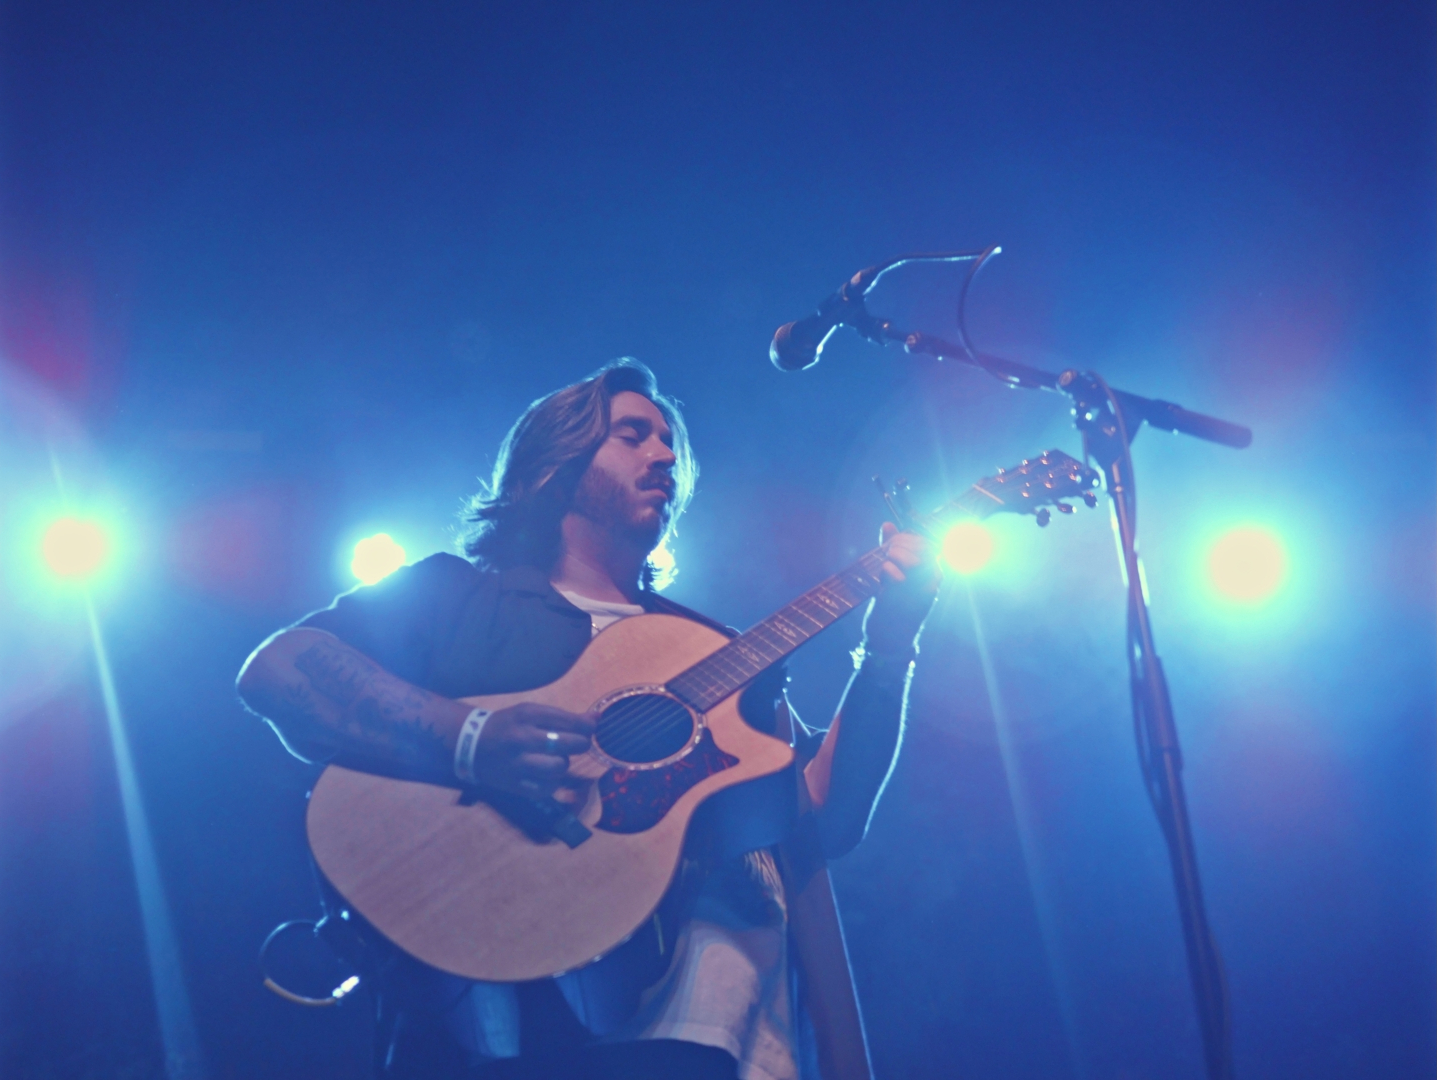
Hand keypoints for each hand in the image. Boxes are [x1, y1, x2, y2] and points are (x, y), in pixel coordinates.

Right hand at [471, 702, 596, 796]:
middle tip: (575, 744)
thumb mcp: (531, 712)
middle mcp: (524, 737)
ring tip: (554, 759)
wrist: (470, 744)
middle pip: (571, 744)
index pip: (572, 721)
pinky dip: (551, 783)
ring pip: (561, 767)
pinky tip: (543, 774)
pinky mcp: (515, 784)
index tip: (588, 728)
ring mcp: (519, 763)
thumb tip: (597, 718)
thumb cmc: (507, 725)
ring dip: (563, 763)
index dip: (587, 727)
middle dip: (580, 744)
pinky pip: (548, 788)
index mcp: (529, 714)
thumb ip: (563, 717)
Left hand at [862, 523, 940, 654]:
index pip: (925, 542)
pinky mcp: (908, 601)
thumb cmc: (893, 602)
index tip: (890, 545)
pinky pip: (897, 575)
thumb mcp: (893, 571)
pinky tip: (883, 579)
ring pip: (911, 559)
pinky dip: (886, 572)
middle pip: (920, 547)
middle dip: (897, 545)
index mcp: (932, 570)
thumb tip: (888, 524)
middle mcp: (933, 579)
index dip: (905, 538)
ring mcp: (922, 591)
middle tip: (886, 556)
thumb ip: (893, 547)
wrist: (890, 638)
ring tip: (885, 567)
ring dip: (892, 557)